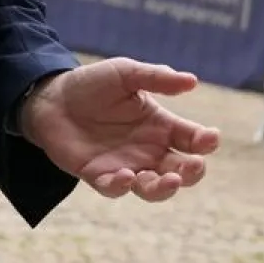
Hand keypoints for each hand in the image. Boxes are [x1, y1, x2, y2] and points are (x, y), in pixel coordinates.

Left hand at [19, 58, 219, 201]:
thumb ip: (157, 78)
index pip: (191, 139)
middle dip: (192, 172)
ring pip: (152, 189)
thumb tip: (192, 81)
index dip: (205, 142)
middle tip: (194, 166)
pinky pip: (115, 189)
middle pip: (180, 171)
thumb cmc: (94, 84)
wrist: (53, 98)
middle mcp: (148, 150)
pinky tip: (126, 176)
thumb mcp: (126, 73)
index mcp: (160, 125)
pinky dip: (122, 186)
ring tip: (169, 180)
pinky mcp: (99, 176)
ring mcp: (126, 165)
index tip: (210, 139)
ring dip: (163, 188)